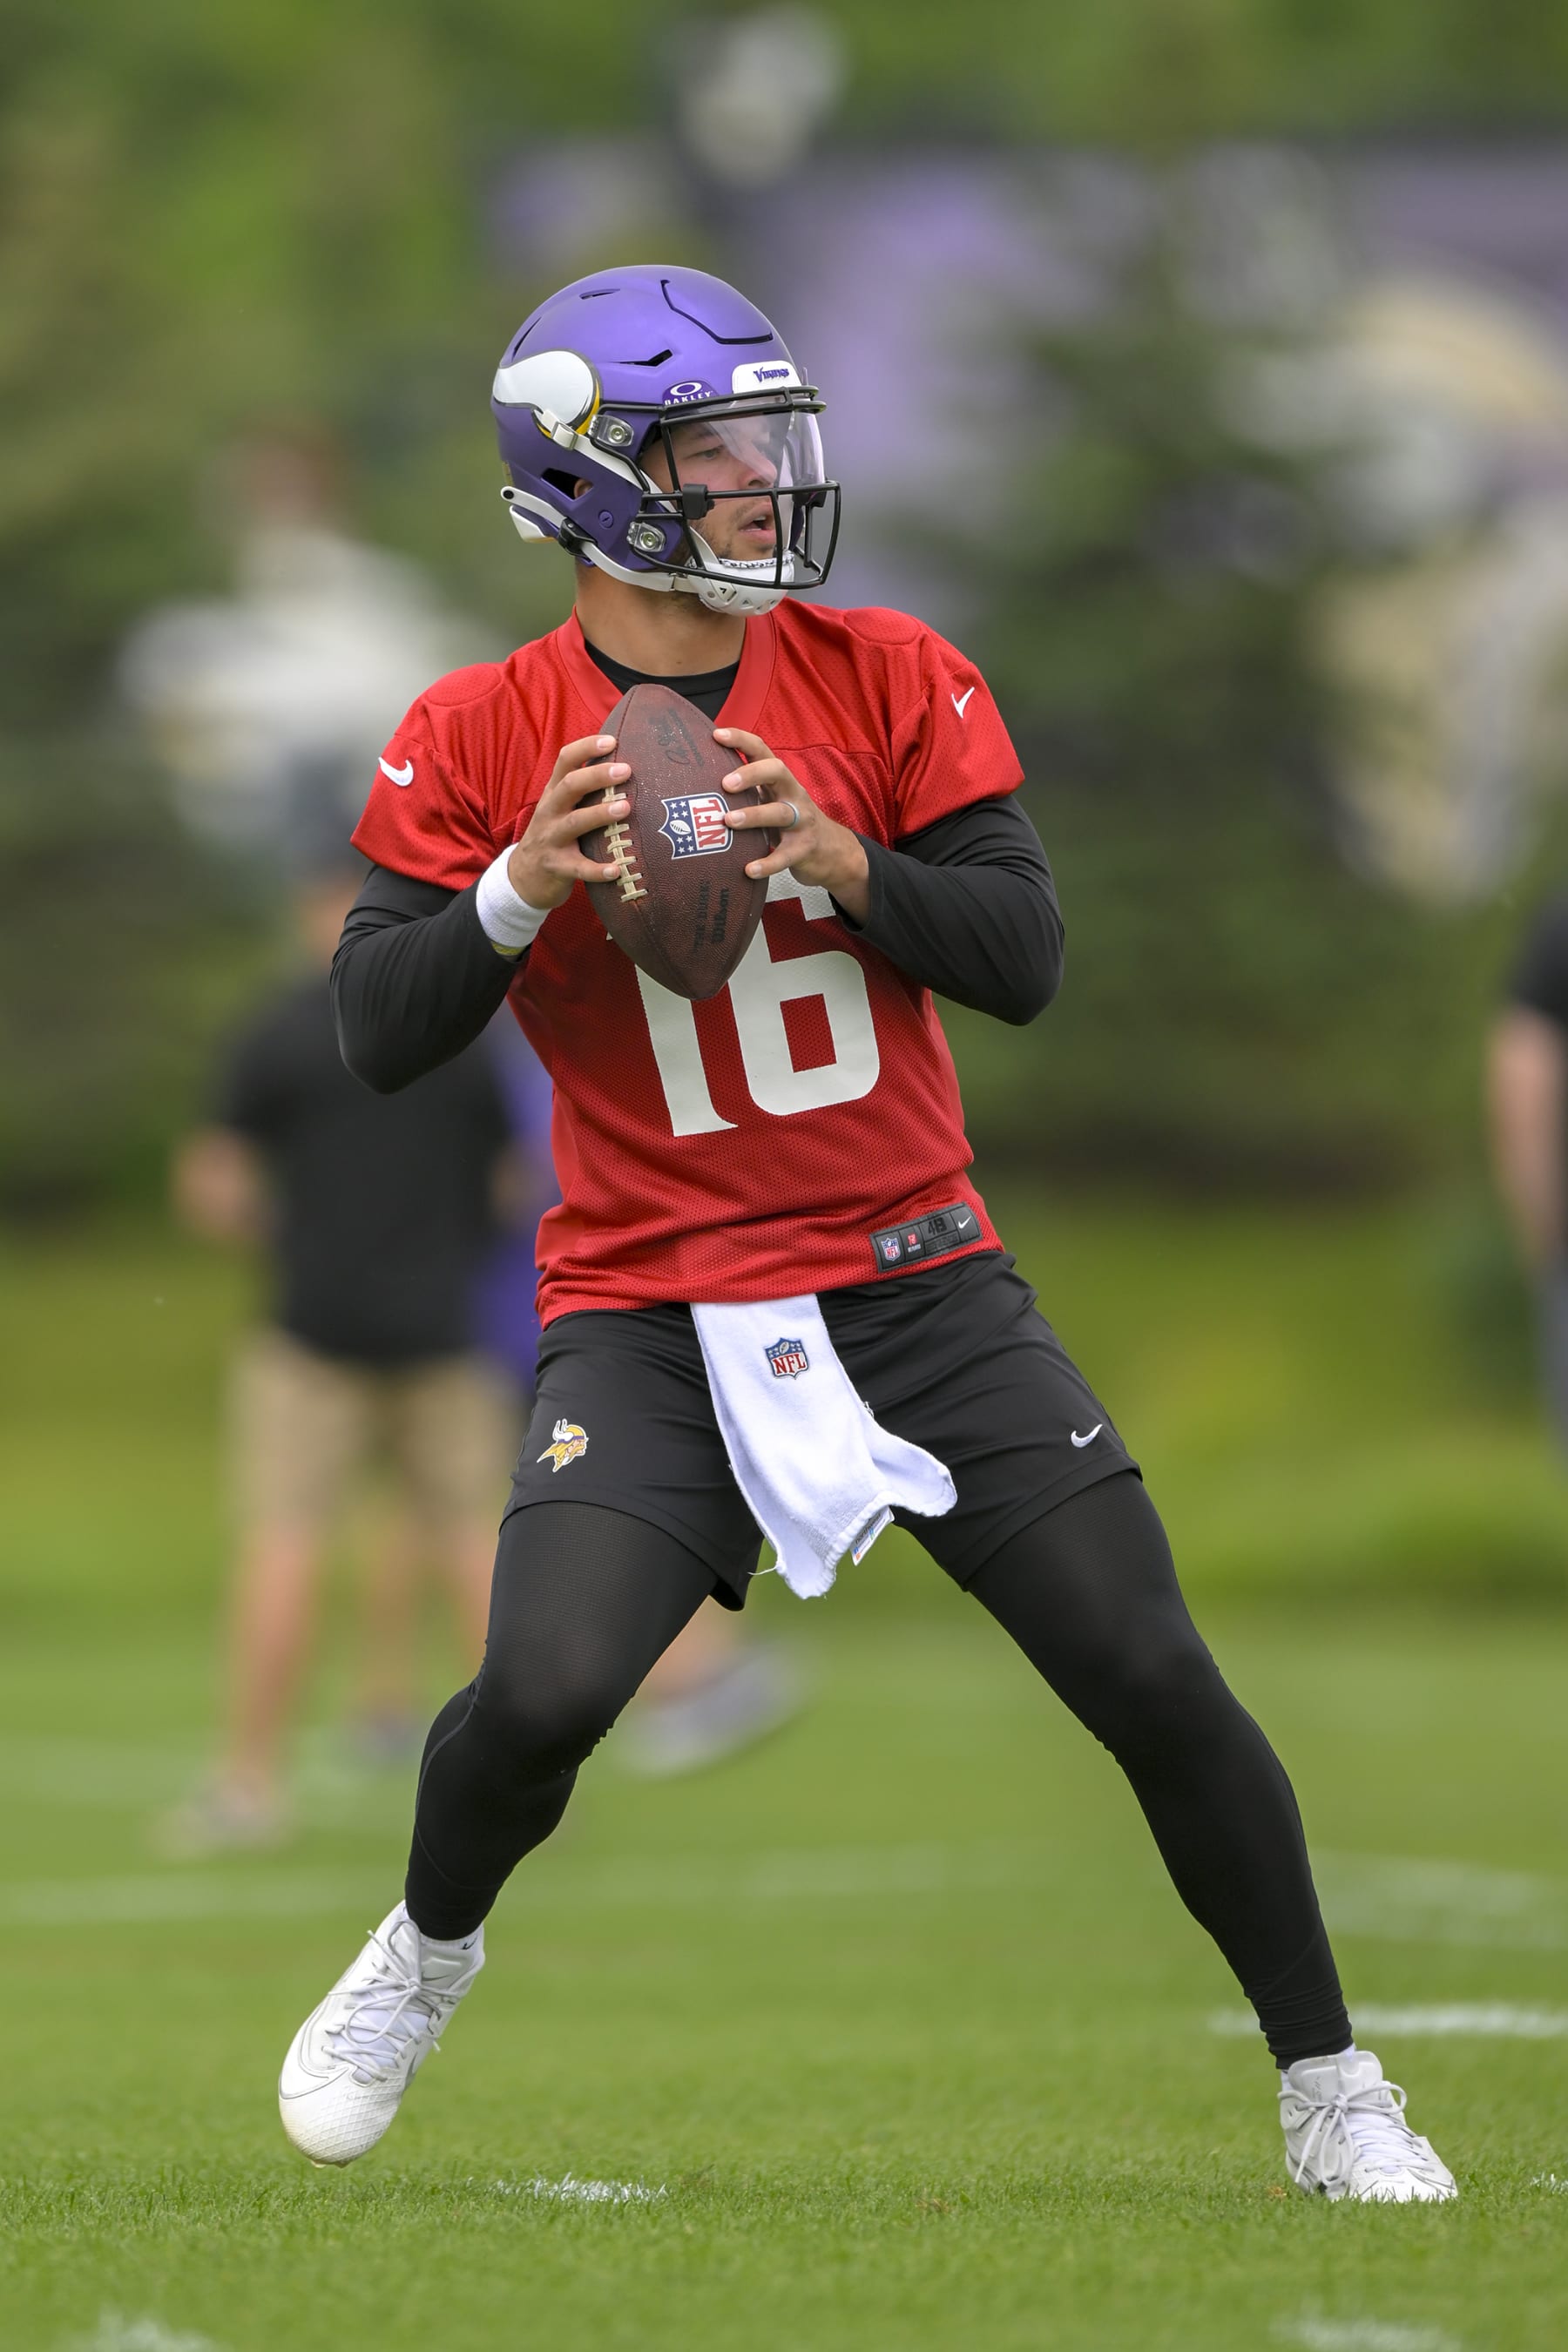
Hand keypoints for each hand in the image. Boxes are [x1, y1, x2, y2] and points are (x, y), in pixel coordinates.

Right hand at [506, 734, 630, 910]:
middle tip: (626, 770)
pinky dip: (597, 870)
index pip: (565, 760)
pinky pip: (578, 868)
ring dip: (600, 814)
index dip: (587, 747)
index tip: (612, 740)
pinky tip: (617, 869)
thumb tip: (621, 762)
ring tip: (625, 808)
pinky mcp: (557, 867)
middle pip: (570, 786)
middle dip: (597, 775)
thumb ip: (582, 788)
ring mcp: (551, 839)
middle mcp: (550, 812)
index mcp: (554, 793)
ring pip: (574, 823)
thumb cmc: (554, 833)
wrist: (524, 876)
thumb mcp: (559, 806)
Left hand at [714, 727, 869, 920]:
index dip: (741, 739)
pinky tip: (749, 870)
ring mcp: (801, 821)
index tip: (716, 734)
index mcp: (780, 780)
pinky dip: (767, 863)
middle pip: (777, 772)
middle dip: (751, 773)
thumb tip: (701, 782)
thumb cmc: (790, 822)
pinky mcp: (804, 849)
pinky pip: (785, 855)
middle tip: (725, 784)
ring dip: (754, 815)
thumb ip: (749, 790)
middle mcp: (793, 794)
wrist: (833, 852)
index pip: (762, 751)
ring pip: (779, 813)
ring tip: (728, 821)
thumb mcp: (774, 800)